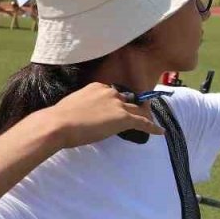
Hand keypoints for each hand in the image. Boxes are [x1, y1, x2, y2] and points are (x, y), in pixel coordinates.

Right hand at [48, 82, 163, 148]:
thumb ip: (84, 106)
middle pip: (129, 100)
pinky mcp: (123, 118)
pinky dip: (153, 127)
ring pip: (137, 110)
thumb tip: (84, 115)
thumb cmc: (59, 118)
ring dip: (145, 116)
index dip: (119, 102)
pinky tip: (161, 131)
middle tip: (140, 113)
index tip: (119, 108)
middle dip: (134, 107)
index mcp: (98, 87)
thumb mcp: (73, 105)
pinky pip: (143, 122)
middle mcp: (111, 92)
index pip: (114, 93)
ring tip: (151, 121)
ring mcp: (118, 104)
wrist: (58, 124)